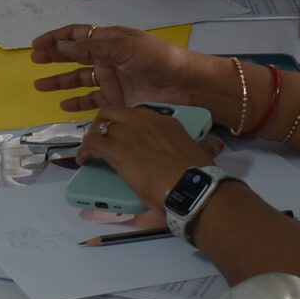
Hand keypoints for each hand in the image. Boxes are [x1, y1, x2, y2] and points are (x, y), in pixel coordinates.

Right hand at [30, 23, 211, 112]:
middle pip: (74, 56)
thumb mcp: (122, 47)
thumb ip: (91, 48)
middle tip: (34, 61)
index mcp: (109, 40)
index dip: (57, 38)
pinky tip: (64, 105)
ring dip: (60, 82)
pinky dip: (77, 103)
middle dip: (53, 58)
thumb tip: (62, 45)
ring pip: (79, 80)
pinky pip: (91, 101)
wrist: (184, 84)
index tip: (37, 45)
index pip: (77, 35)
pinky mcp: (116, 99)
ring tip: (40, 86)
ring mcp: (111, 79)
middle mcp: (107, 58)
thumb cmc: (156, 58)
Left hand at [86, 106, 219, 213]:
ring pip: (99, 126)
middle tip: (102, 138)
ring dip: (92, 138)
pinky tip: (83, 160)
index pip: (137, 114)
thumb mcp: (202, 154)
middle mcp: (143, 121)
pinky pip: (92, 144)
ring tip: (90, 151)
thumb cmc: (197, 173)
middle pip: (113, 113)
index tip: (124, 134)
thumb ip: (205, 147)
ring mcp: (128, 133)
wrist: (189, 185)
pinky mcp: (116, 150)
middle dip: (104, 123)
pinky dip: (84, 151)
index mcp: (164, 121)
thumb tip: (216, 146)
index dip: (127, 124)